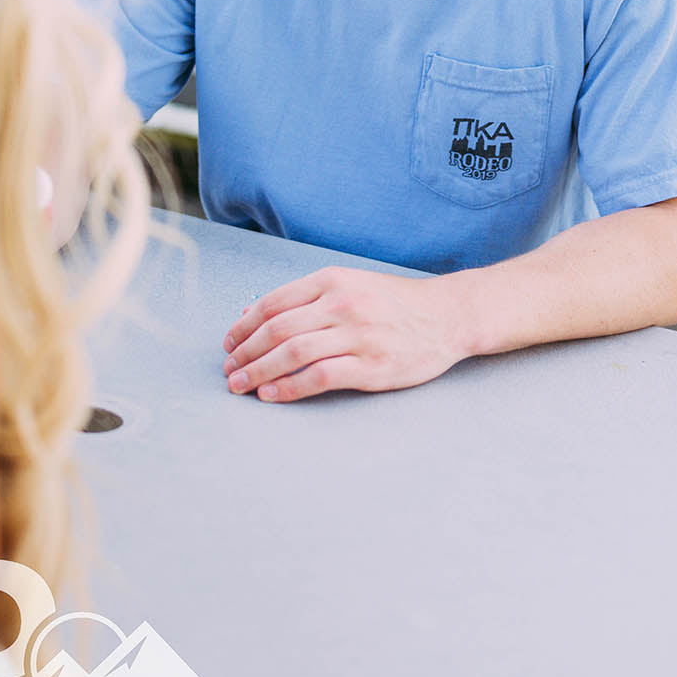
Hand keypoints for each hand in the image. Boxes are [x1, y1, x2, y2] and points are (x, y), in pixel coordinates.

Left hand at [222, 266, 465, 401]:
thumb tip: (254, 313)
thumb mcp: (350, 285)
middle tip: (229, 370)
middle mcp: (342, 304)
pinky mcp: (372, 366)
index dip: (244, 326)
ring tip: (240, 385)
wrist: (447, 316)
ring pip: (292, 353)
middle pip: (277, 330)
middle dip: (245, 353)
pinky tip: (272, 395)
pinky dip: (289, 388)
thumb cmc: (394, 302)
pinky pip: (319, 377)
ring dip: (258, 372)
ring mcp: (358, 335)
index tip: (230, 344)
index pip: (274, 303)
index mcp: (332, 280)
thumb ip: (305, 298)